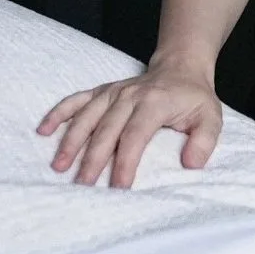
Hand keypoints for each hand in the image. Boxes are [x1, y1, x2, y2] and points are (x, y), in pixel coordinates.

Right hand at [36, 65, 221, 188]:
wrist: (181, 66)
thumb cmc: (193, 98)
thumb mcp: (211, 117)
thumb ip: (205, 141)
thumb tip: (190, 164)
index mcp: (155, 101)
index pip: (136, 134)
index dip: (126, 160)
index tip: (118, 186)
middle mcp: (130, 94)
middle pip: (107, 128)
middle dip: (93, 158)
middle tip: (82, 186)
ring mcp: (114, 91)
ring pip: (88, 115)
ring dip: (72, 140)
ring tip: (59, 166)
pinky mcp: (103, 91)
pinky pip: (77, 99)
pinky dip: (59, 113)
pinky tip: (43, 130)